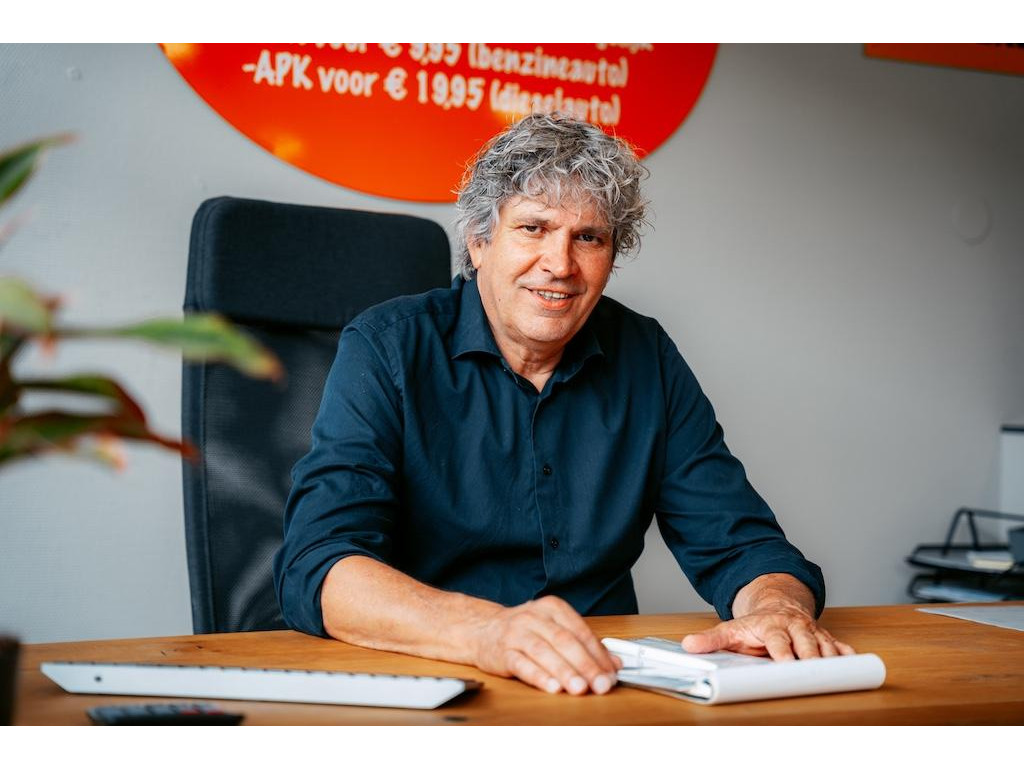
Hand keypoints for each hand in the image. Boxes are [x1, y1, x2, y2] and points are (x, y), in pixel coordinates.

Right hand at [468, 596, 621, 694]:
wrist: (483, 629)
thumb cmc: (525, 631)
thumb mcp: (555, 629)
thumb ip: (584, 645)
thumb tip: (615, 664)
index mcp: (552, 608)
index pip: (580, 631)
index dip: (598, 654)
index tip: (612, 673)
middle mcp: (534, 618)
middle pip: (565, 641)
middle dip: (586, 665)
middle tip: (601, 684)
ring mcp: (517, 634)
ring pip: (544, 652)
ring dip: (564, 672)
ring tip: (580, 688)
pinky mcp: (503, 652)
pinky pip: (522, 664)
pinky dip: (538, 676)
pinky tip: (552, 687)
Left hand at [681, 573, 854, 659]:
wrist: (777, 605)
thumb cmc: (755, 624)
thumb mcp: (730, 630)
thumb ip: (711, 640)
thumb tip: (688, 646)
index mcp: (771, 626)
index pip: (778, 640)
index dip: (783, 653)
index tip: (787, 665)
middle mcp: (794, 627)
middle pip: (807, 642)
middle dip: (811, 657)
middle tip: (815, 673)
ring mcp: (812, 631)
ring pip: (826, 645)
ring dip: (831, 659)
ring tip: (836, 674)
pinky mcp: (825, 638)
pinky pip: (840, 645)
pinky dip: (847, 655)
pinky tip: (854, 665)